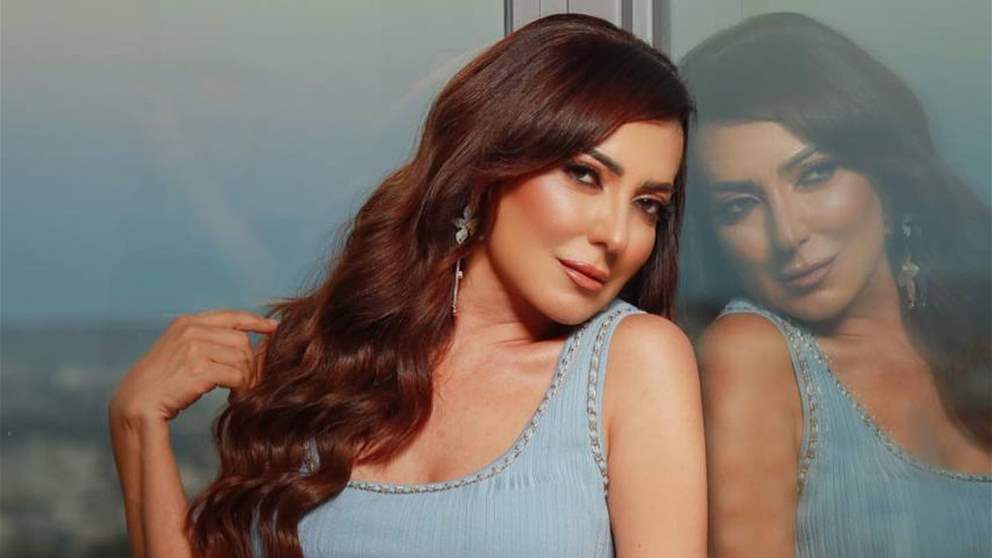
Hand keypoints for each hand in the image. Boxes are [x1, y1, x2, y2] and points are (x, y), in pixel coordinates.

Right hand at [109, 310, 278, 424]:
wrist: (137, 402)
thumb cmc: (160, 382)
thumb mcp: (179, 350)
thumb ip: (206, 341)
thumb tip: (244, 343)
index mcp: (187, 322)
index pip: (231, 316)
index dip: (255, 321)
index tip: (273, 328)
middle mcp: (192, 330)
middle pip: (242, 341)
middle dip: (252, 362)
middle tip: (250, 381)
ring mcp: (195, 349)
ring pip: (242, 359)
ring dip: (246, 378)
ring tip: (239, 391)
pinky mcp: (199, 370)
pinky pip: (237, 376)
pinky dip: (240, 389)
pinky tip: (233, 397)